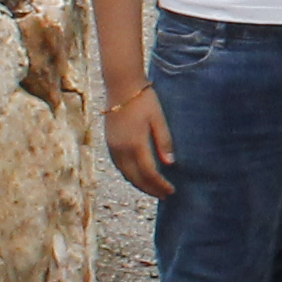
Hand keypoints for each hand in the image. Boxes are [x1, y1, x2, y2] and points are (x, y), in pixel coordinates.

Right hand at [105, 80, 175, 199]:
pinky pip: (119, 166)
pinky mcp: (110, 143)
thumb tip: (170, 164)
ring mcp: (113, 147)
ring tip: (153, 190)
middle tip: (165, 195)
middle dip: (150, 189)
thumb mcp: (159, 119)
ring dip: (139, 184)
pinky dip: (130, 175)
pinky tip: (139, 176)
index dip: (160, 184)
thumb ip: (164, 141)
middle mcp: (121, 149)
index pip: (149, 172)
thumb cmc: (144, 100)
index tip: (171, 190)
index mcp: (135, 144)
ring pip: (126, 174)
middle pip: (136, 177)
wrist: (122, 86)